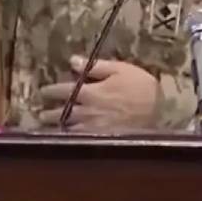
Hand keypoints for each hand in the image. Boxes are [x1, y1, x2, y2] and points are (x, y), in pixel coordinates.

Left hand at [39, 56, 158, 130]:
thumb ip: (95, 66)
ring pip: (69, 129)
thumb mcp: (120, 69)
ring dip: (57, 127)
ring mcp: (94, 128)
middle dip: (50, 113)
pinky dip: (71, 137)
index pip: (63, 91)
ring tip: (49, 126)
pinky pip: (81, 139)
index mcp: (90, 92)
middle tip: (40, 112)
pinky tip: (68, 137)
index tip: (43, 91)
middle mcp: (87, 112)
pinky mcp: (103, 138)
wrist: (161, 111)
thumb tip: (72, 60)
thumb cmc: (141, 87)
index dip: (51, 91)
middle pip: (62, 113)